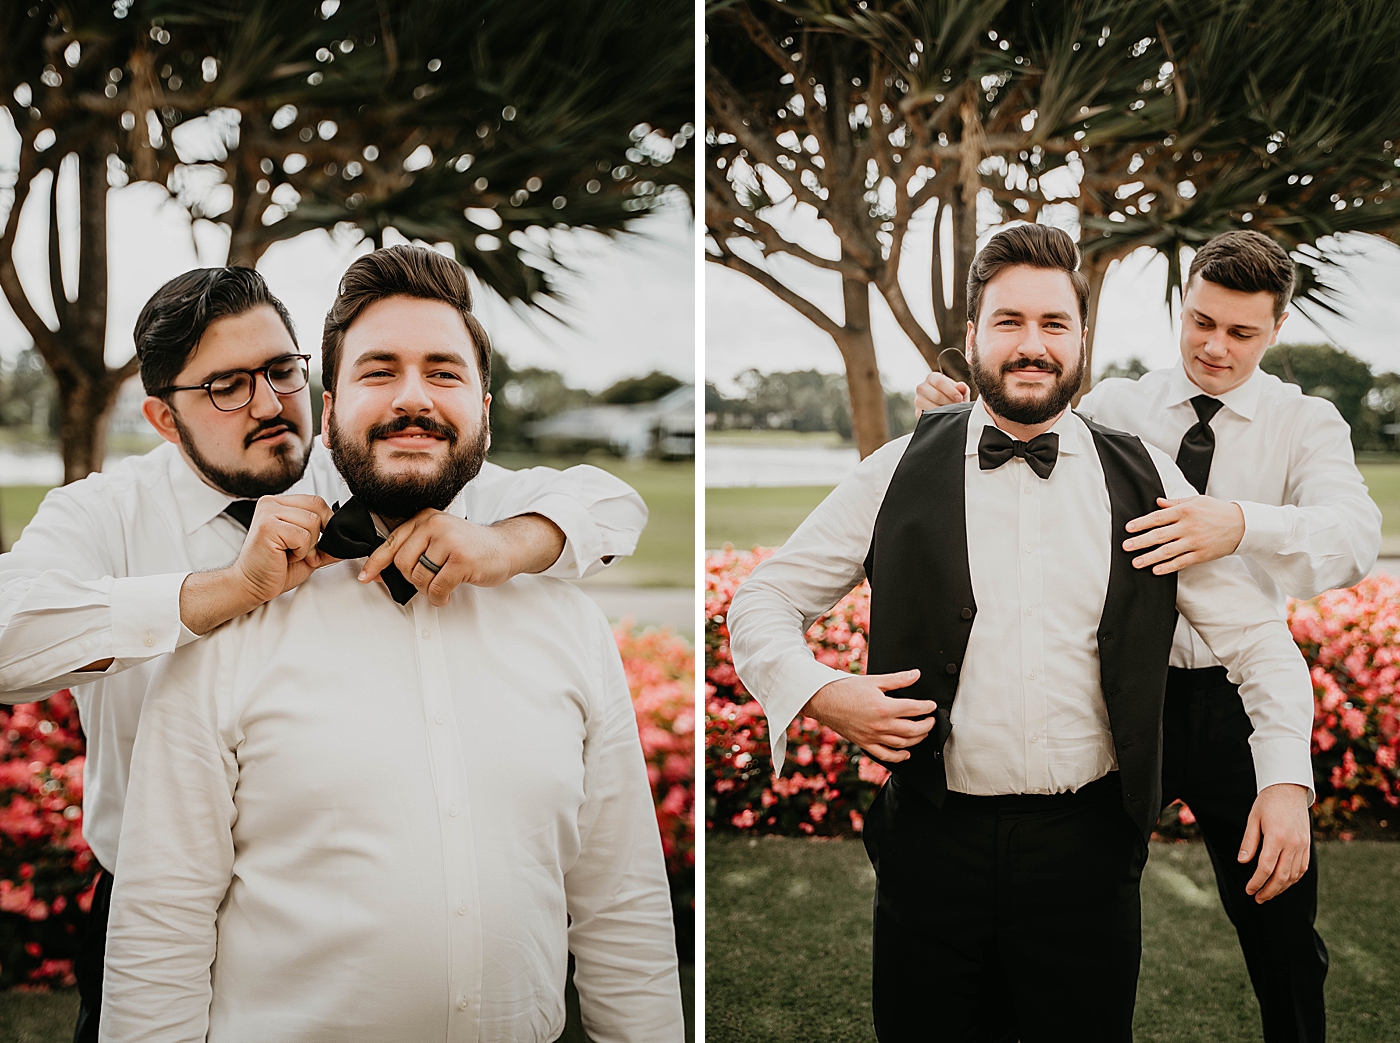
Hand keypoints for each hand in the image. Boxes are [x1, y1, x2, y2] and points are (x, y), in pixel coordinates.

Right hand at [180, 494, 337, 634]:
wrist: (251, 585)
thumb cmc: (275, 568)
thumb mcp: (307, 552)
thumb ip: (327, 543)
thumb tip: (350, 540)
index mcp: (280, 503)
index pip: (317, 501)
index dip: (325, 524)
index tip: (315, 544)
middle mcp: (271, 503)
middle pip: (318, 509)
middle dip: (317, 537)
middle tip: (302, 553)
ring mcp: (268, 512)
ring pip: (312, 522)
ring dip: (308, 546)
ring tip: (290, 554)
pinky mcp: (267, 526)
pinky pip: (302, 535)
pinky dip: (300, 551)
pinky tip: (285, 556)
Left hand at [360, 511, 565, 605]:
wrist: (506, 547)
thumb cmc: (471, 546)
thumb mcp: (440, 538)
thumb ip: (413, 549)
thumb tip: (379, 571)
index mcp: (426, 517)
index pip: (392, 541)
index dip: (376, 562)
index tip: (366, 576)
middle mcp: (436, 524)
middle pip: (403, 563)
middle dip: (413, 579)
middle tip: (430, 580)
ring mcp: (449, 540)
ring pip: (419, 577)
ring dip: (429, 589)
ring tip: (444, 583)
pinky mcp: (461, 559)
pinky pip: (436, 588)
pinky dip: (440, 597)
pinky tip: (449, 592)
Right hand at [801, 670, 934, 761]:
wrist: (823, 700)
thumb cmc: (845, 689)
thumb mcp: (874, 680)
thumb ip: (898, 679)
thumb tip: (915, 675)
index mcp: (884, 707)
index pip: (915, 709)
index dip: (927, 707)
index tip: (931, 706)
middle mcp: (880, 725)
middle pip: (913, 730)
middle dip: (927, 726)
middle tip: (931, 720)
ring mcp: (873, 737)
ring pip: (903, 744)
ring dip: (917, 739)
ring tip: (923, 733)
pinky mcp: (865, 743)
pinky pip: (886, 755)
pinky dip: (899, 757)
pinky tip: (906, 753)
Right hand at [914, 372, 969, 415]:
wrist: (946, 408)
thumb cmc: (952, 397)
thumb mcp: (960, 391)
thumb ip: (962, 388)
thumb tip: (961, 386)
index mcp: (932, 378)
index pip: (940, 382)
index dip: (951, 391)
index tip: (959, 398)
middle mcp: (922, 387)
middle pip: (936, 396)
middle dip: (949, 403)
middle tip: (957, 407)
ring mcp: (918, 400)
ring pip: (932, 407)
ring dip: (944, 412)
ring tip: (952, 412)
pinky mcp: (918, 412)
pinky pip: (928, 417)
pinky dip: (938, 418)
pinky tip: (944, 417)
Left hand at [1122, 495, 1244, 573]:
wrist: (1242, 525)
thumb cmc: (1218, 511)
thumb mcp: (1197, 501)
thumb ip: (1175, 503)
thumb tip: (1157, 502)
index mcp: (1185, 511)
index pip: (1158, 517)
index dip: (1141, 523)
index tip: (1128, 529)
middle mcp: (1188, 527)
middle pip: (1159, 535)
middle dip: (1140, 542)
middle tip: (1126, 547)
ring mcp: (1194, 542)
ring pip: (1168, 551)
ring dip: (1150, 557)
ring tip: (1136, 562)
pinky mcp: (1201, 555)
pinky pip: (1181, 562)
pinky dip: (1168, 567)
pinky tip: (1156, 570)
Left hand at [1239, 783, 1311, 902]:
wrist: (1290, 789)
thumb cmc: (1267, 802)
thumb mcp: (1253, 818)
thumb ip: (1249, 841)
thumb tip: (1242, 862)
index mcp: (1277, 837)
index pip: (1266, 868)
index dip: (1257, 882)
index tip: (1248, 890)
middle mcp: (1293, 844)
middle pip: (1282, 876)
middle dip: (1269, 891)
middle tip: (1258, 899)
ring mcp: (1303, 846)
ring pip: (1294, 875)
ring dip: (1281, 888)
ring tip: (1268, 894)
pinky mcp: (1308, 846)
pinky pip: (1302, 868)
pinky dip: (1292, 879)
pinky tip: (1283, 883)